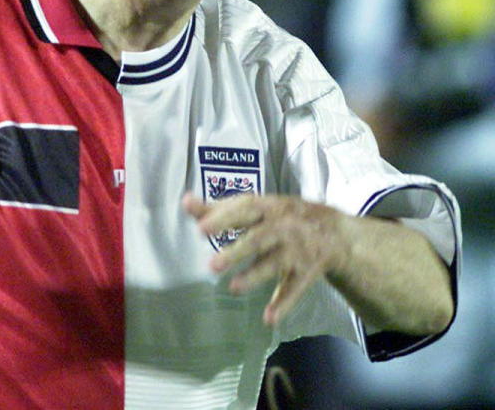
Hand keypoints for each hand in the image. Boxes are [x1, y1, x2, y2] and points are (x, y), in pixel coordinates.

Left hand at [181, 192, 345, 326]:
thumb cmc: (282, 216)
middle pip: (259, 239)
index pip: (244, 210)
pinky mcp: (307, 272)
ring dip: (254, 277)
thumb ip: (219, 208)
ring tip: (233, 288)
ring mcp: (296, 251)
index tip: (200, 228)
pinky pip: (294, 289)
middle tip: (212, 266)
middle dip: (237, 251)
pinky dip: (283, 304)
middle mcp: (283, 228)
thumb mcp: (257, 207)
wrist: (336, 231)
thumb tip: (185, 202)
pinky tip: (268, 318)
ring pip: (274, 265)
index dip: (223, 218)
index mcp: (268, 207)